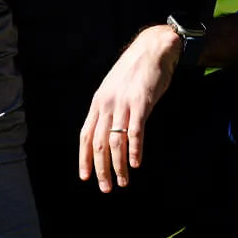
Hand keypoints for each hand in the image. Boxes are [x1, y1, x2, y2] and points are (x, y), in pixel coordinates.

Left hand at [79, 24, 181, 191]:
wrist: (153, 50)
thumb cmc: (136, 71)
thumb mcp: (114, 88)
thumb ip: (109, 108)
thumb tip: (106, 130)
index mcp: (98, 102)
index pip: (85, 136)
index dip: (84, 158)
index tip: (85, 177)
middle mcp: (107, 105)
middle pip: (98, 144)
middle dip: (101, 169)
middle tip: (106, 188)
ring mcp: (123, 104)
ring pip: (115, 143)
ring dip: (118, 166)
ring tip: (123, 181)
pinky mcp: (141, 103)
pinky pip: (134, 132)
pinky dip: (135, 150)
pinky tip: (136, 163)